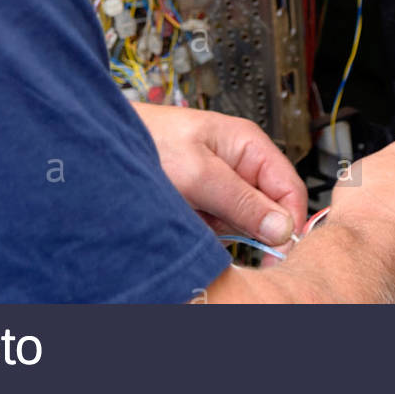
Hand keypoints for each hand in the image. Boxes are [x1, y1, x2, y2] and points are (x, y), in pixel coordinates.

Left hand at [132, 102, 307, 247]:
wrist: (104, 145)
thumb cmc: (149, 141)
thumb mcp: (198, 173)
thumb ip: (241, 200)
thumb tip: (282, 228)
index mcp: (248, 145)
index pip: (290, 189)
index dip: (289, 223)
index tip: (277, 253)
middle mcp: (240, 164)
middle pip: (268, 210)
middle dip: (249, 227)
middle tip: (221, 231)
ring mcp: (222, 184)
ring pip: (243, 223)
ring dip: (222, 229)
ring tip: (193, 215)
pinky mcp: (204, 201)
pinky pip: (219, 227)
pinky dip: (205, 231)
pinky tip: (186, 220)